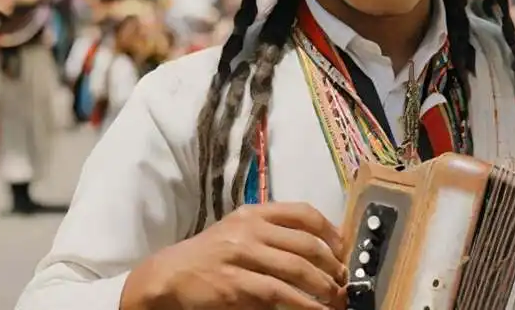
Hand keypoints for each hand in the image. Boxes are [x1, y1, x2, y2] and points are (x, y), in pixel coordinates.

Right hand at [121, 202, 347, 309]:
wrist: (170, 274)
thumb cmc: (211, 254)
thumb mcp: (240, 231)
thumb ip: (273, 233)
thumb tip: (320, 248)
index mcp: (254, 213)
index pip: (303, 212)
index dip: (330, 231)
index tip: (344, 249)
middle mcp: (249, 229)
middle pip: (306, 244)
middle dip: (332, 265)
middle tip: (344, 281)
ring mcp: (241, 255)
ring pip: (296, 269)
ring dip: (323, 288)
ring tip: (336, 299)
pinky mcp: (235, 284)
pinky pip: (278, 294)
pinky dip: (302, 304)